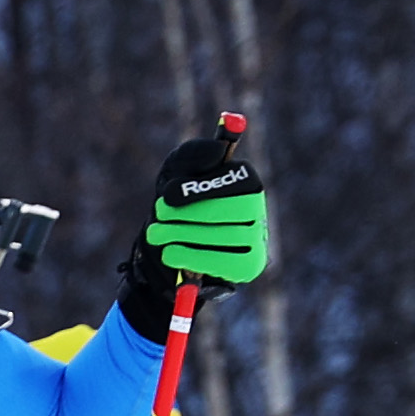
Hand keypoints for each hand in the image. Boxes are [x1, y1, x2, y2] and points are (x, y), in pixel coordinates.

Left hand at [119, 124, 267, 324]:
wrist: (172, 243)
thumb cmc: (178, 201)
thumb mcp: (176, 171)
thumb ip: (193, 155)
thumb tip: (217, 149)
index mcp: (246, 180)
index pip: (236, 180)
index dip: (201, 188)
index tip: (168, 195)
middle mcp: (258, 208)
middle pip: (233, 211)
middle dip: (189, 214)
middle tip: (159, 216)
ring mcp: (257, 238)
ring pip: (228, 237)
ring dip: (185, 235)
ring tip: (156, 234)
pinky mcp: (249, 265)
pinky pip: (226, 263)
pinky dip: (194, 258)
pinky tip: (170, 253)